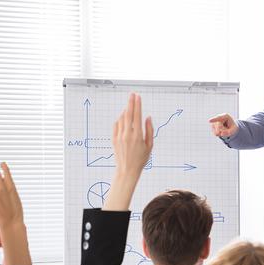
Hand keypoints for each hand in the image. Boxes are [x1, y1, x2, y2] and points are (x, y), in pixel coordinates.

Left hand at [105, 93, 153, 210]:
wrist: (127, 170)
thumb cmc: (141, 159)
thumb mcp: (150, 146)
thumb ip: (149, 130)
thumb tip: (148, 117)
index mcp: (138, 136)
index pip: (137, 116)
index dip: (137, 105)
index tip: (138, 96)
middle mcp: (127, 134)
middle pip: (128, 114)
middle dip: (130, 102)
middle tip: (132, 94)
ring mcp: (119, 136)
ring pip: (122, 118)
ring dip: (125, 111)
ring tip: (129, 107)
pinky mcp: (114, 139)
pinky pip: (116, 124)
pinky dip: (120, 119)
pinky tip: (123, 117)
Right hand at [208, 113, 237, 138]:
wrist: (230, 127)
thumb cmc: (232, 127)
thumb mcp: (233, 130)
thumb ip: (228, 132)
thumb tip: (221, 134)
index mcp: (225, 116)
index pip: (219, 117)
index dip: (214, 119)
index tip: (209, 121)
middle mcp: (219, 117)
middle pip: (219, 126)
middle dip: (223, 131)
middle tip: (228, 132)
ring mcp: (215, 121)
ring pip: (216, 130)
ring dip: (221, 133)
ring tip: (225, 131)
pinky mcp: (213, 126)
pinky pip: (215, 132)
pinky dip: (219, 134)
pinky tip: (222, 132)